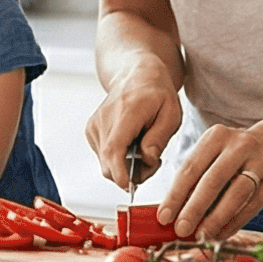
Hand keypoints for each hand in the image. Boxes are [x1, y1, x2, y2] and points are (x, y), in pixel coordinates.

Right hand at [86, 74, 182, 193]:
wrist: (135, 75)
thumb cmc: (157, 94)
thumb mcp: (171, 113)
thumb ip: (159, 138)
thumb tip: (147, 159)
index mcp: (126, 112)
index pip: (114, 149)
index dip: (119, 172)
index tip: (128, 186)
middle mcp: (103, 120)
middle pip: (108, 163)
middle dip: (131, 174)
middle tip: (153, 163)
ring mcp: (94, 126)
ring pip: (106, 164)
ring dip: (126, 167)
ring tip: (145, 151)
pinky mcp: (91, 131)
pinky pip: (103, 157)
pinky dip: (119, 160)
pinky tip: (132, 147)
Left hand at [159, 122, 262, 239]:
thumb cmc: (238, 155)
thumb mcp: (215, 154)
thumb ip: (196, 178)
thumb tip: (173, 212)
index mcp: (216, 137)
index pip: (190, 167)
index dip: (175, 195)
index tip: (164, 216)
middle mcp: (239, 145)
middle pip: (213, 180)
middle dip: (194, 208)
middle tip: (181, 229)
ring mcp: (262, 161)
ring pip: (236, 193)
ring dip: (216, 218)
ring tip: (202, 234)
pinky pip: (254, 205)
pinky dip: (235, 222)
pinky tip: (222, 233)